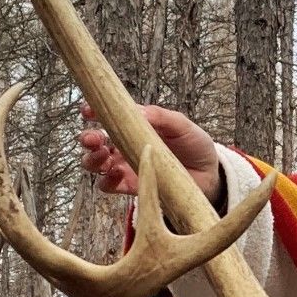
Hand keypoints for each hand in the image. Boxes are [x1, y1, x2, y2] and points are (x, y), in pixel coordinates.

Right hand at [78, 103, 221, 203]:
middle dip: (88, 138)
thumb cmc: (194, 144)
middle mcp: (124, 146)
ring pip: (96, 164)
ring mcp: (126, 166)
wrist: (209, 174)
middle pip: (95, 142)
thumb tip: (137, 110)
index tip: (87, 111)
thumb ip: (160, 116)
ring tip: (102, 156)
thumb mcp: (181, 125)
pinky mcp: (131, 186)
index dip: (93, 112)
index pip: (107, 117)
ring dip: (92, 160)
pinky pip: (109, 186)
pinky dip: (107, 181)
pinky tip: (117, 173)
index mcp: (133, 126)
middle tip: (92, 139)